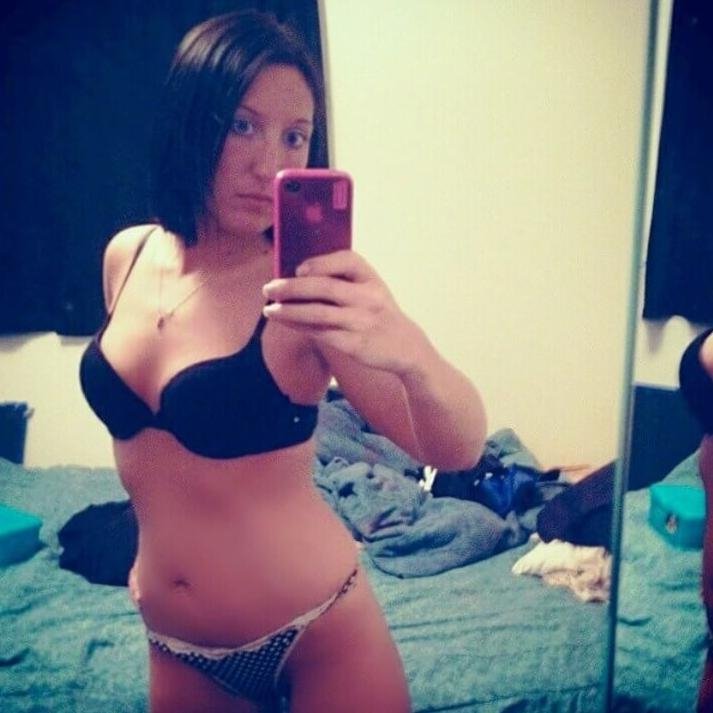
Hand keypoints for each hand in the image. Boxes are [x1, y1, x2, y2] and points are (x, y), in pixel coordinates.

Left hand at [262, 250, 427, 373]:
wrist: (405, 346)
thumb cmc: (378, 312)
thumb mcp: (371, 289)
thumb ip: (342, 280)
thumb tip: (296, 274)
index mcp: (371, 279)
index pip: (347, 260)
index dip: (321, 262)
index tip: (299, 268)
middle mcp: (368, 298)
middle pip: (325, 287)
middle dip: (292, 287)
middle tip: (269, 289)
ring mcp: (362, 322)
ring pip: (319, 313)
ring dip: (289, 311)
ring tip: (269, 310)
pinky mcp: (355, 344)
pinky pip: (321, 333)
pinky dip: (300, 326)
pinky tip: (286, 322)